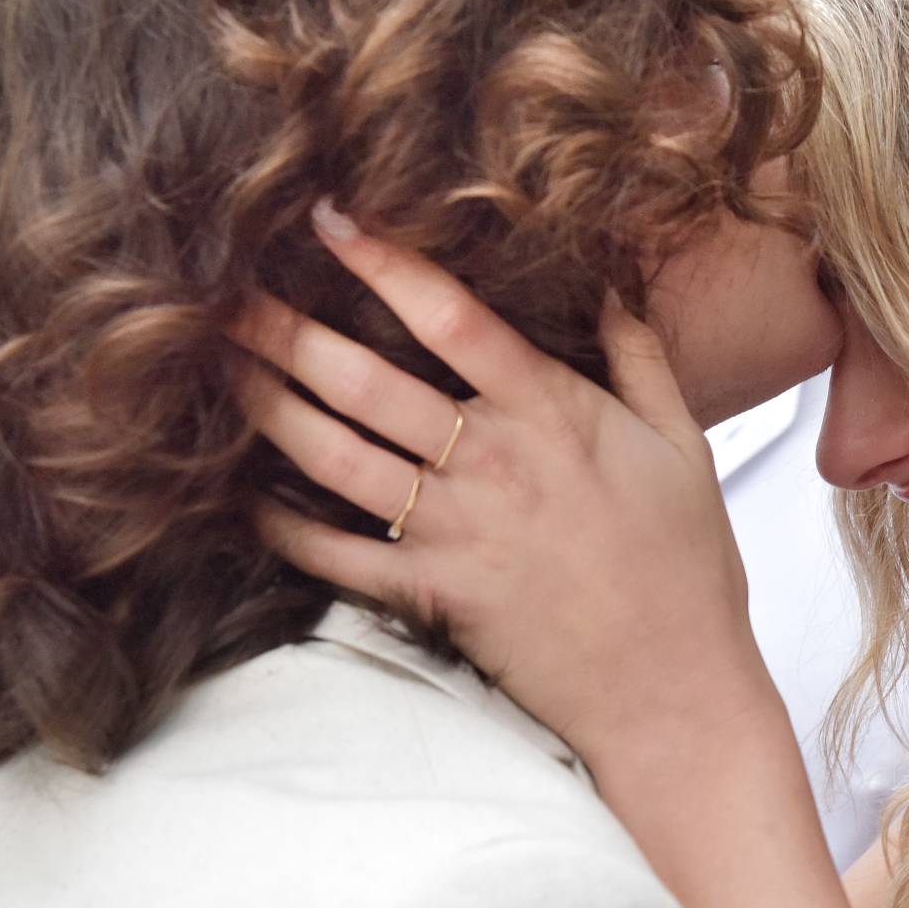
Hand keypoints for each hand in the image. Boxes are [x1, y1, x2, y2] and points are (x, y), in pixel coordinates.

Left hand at [230, 202, 784, 777]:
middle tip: (228, 292)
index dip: (384, 262)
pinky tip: (243, 495)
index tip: (329, 220)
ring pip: (335, 457)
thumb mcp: (682, 442)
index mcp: (550, 412)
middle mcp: (490, 462)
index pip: (451, 317)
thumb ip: (638, 354)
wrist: (673, 688)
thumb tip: (606, 281)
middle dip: (288, 331)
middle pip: (365, 381)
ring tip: (222, 368)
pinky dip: (283, 526)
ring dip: (269, 408)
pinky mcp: (431, 596)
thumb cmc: (686, 564)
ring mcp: (453, 532)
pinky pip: (336, 556)